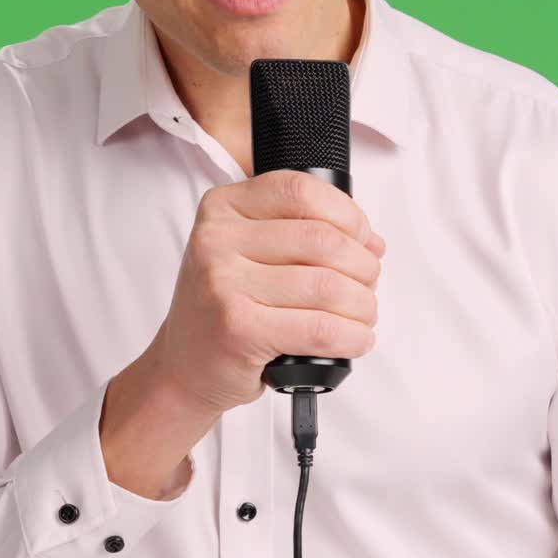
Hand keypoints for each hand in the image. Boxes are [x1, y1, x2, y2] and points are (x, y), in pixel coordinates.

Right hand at [154, 168, 384, 416]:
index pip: (300, 190)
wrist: (184, 367)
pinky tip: (354, 339)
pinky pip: (320, 328)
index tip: (361, 239)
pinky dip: (351, 337)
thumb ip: (305, 235)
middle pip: (322, 239)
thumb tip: (373, 242)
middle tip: (366, 286)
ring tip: (361, 316)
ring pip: (327, 286)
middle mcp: (217, 239)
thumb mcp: (251, 254)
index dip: (347, 214)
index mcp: (223, 207)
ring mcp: (224, 283)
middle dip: (362, 266)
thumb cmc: (226, 308)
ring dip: (362, 306)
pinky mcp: (238, 329)